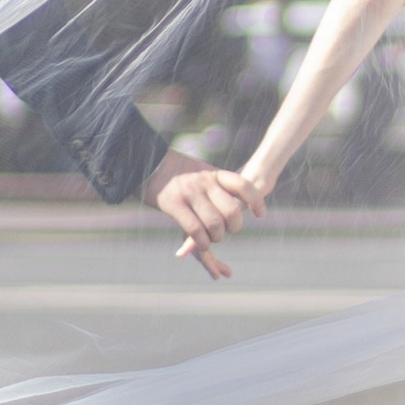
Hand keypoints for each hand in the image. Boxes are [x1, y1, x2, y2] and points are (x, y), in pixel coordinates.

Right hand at [145, 156, 267, 279]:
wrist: (144, 160)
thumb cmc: (174, 169)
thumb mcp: (200, 170)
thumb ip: (216, 183)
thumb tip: (236, 199)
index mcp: (213, 173)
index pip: (243, 186)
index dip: (256, 202)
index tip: (260, 215)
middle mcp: (204, 182)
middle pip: (232, 211)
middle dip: (234, 227)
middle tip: (227, 231)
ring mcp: (189, 193)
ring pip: (215, 223)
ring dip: (217, 237)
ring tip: (212, 238)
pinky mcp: (174, 205)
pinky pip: (195, 230)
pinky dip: (202, 242)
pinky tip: (202, 243)